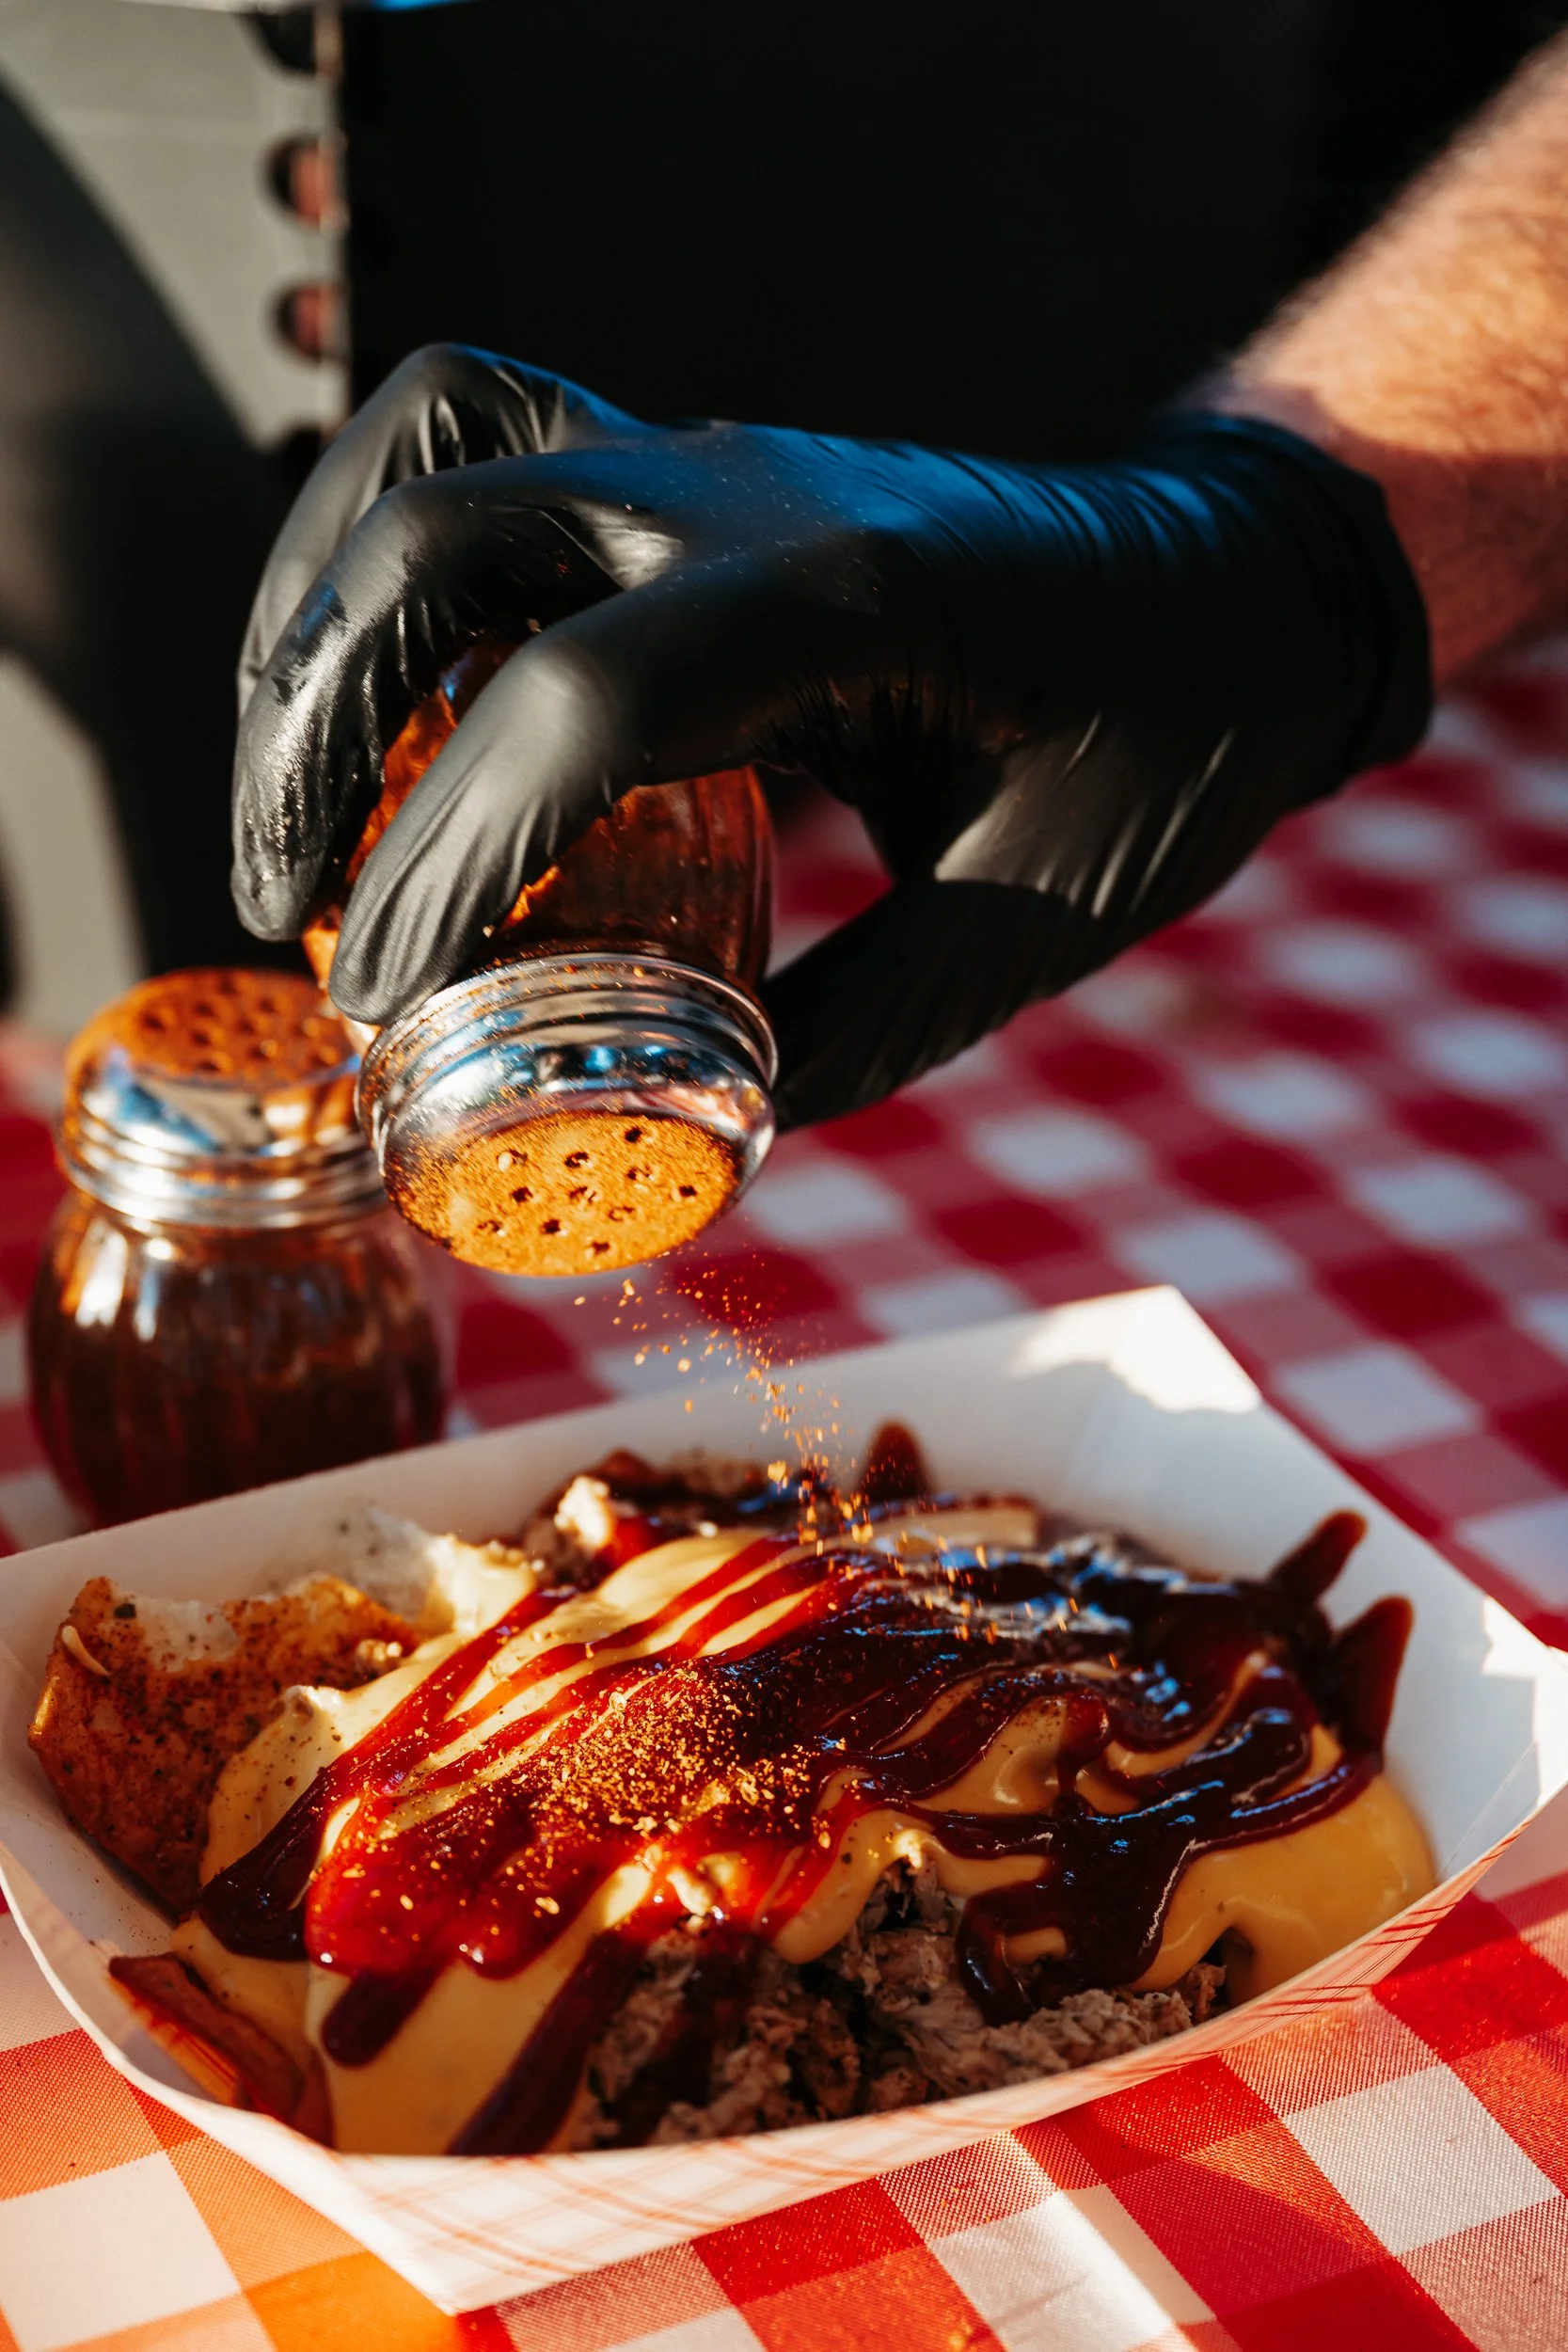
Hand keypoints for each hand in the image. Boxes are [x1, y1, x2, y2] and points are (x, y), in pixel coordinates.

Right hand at [232, 343, 1429, 1127]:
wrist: (1234, 580)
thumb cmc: (1165, 742)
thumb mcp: (1036, 917)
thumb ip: (863, 1028)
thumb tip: (693, 1137)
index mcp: (847, 596)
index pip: (578, 704)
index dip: (450, 862)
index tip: (386, 1003)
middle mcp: (745, 491)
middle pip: (442, 534)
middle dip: (315, 724)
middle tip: (282, 899)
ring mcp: (709, 458)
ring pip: (435, 451)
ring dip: (320, 615)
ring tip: (292, 792)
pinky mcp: (688, 472)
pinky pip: (482, 449)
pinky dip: (386, 561)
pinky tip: (378, 699)